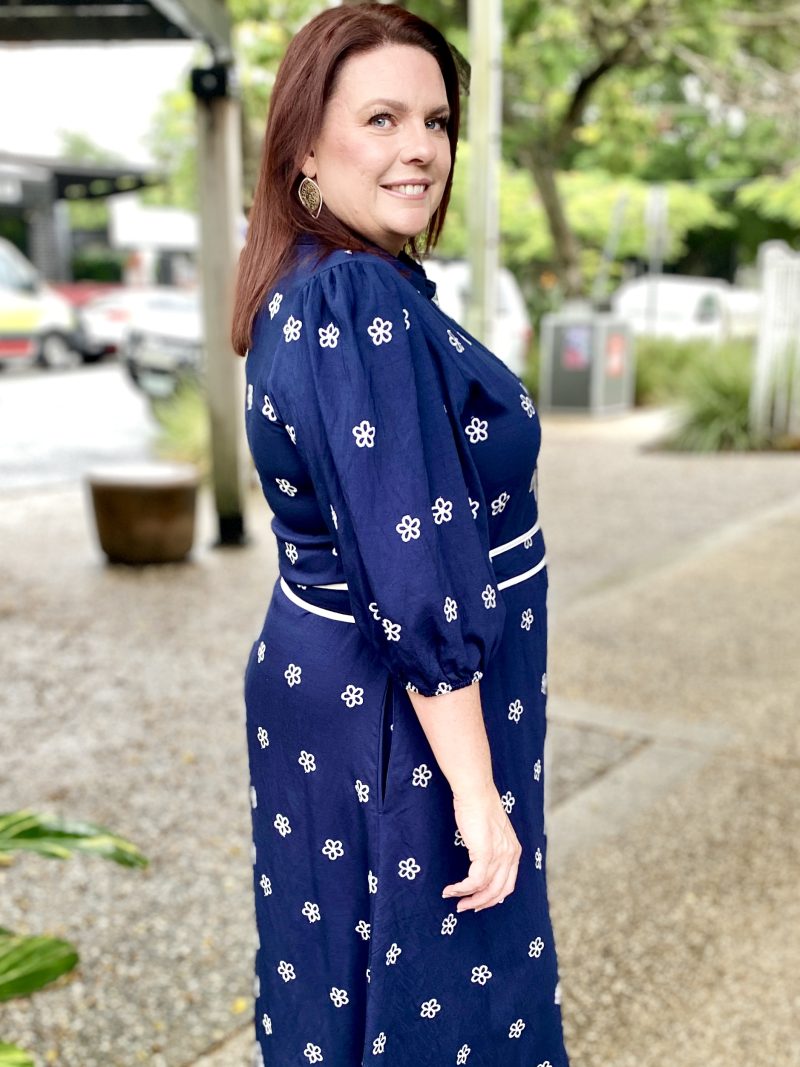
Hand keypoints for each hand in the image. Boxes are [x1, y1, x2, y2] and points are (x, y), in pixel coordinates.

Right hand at [441, 787, 521, 912]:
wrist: (475, 791)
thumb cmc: (478, 806)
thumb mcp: (491, 830)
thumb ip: (491, 847)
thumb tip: (480, 861)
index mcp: (514, 851)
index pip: (508, 884)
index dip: (493, 897)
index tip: (478, 902)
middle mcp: (511, 855)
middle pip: (498, 892)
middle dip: (480, 903)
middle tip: (464, 907)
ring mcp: (500, 855)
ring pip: (485, 889)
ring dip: (468, 898)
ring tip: (453, 899)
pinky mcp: (485, 853)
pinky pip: (474, 881)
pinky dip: (461, 889)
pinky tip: (451, 889)